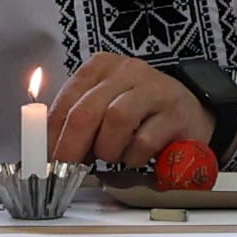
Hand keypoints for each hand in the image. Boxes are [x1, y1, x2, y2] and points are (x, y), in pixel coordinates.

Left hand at [44, 54, 211, 169]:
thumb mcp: (104, 107)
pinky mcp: (176, 113)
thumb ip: (77, 122)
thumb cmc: (140, 114)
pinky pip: (144, 141)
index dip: (52, 133)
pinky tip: (136, 157)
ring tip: (112, 157)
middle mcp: (128, 71)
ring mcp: (154, 89)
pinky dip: (133, 157)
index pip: (67, 99)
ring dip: (108, 149)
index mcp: (102, 67)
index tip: (46, 159)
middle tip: (68, 169)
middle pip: (88, 110)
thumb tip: (49, 151)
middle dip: (72, 146)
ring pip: (116, 120)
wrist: (191, 111)